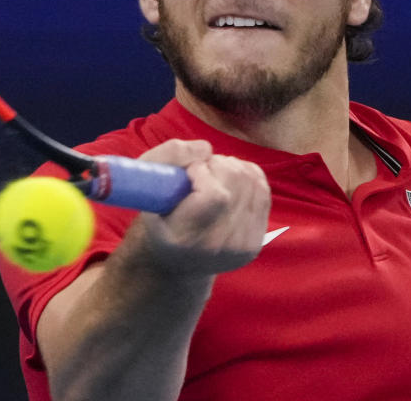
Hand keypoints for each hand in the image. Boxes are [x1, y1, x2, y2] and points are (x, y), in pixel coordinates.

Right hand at [131, 139, 270, 275]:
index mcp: (184, 237)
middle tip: (200, 171)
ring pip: (251, 181)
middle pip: (236, 183)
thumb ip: (168, 156)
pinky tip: (229, 182)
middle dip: (217, 165)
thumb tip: (206, 148)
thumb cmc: (157, 215)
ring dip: (232, 168)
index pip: (215, 195)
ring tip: (213, 177)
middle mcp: (216, 247)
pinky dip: (247, 176)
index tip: (190, 171)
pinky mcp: (255, 242)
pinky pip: (262, 190)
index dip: (205, 172)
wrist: (176, 262)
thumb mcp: (147, 184)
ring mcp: (241, 246)